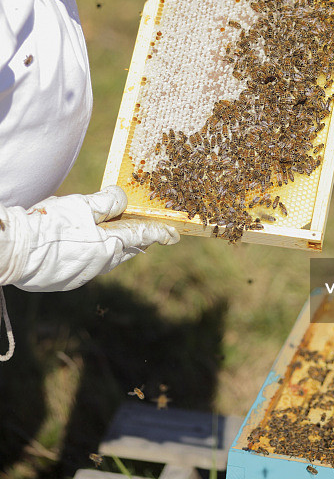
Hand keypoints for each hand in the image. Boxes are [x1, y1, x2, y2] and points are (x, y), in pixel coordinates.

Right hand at [0, 186, 178, 291]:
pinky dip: (94, 254)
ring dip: (116, 247)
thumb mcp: (81, 205)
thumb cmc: (49, 226)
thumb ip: (106, 202)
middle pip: (127, 250)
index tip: (174, 235)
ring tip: (118, 237)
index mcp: (108, 245)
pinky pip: (89, 265)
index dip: (159, 232)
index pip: (141, 235)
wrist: (15, 252)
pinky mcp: (67, 280)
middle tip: (148, 233)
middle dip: (138, 240)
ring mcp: (83, 275)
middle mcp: (100, 264)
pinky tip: (87, 246)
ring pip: (108, 259)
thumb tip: (123, 198)